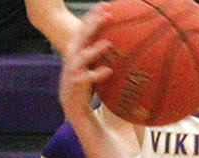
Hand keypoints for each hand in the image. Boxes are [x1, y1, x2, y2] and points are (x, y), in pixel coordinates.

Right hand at [58, 8, 115, 122]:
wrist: (73, 105)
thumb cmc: (87, 82)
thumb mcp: (93, 64)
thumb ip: (103, 52)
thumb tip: (125, 41)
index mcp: (77, 49)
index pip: (84, 28)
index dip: (93, 15)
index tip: (105, 4)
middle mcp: (73, 56)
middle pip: (82, 35)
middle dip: (93, 24)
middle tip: (107, 14)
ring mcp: (73, 70)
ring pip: (82, 57)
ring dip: (95, 50)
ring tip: (109, 44)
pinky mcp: (76, 84)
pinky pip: (87, 78)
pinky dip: (97, 74)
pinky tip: (109, 70)